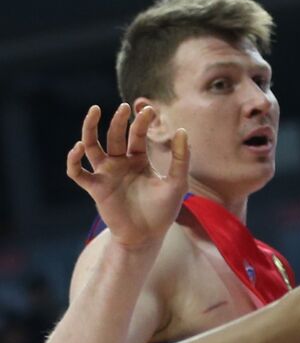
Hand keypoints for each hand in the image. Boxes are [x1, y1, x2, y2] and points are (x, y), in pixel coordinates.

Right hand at [66, 104, 189, 252]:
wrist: (148, 236)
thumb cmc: (163, 210)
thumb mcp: (177, 183)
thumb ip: (181, 158)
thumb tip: (183, 131)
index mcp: (138, 159)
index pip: (136, 134)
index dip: (141, 121)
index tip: (150, 109)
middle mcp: (120, 163)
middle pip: (114, 135)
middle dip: (118, 120)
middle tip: (124, 107)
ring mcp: (106, 174)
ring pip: (91, 146)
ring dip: (90, 128)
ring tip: (95, 110)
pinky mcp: (95, 188)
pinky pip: (78, 172)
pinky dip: (74, 160)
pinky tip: (78, 148)